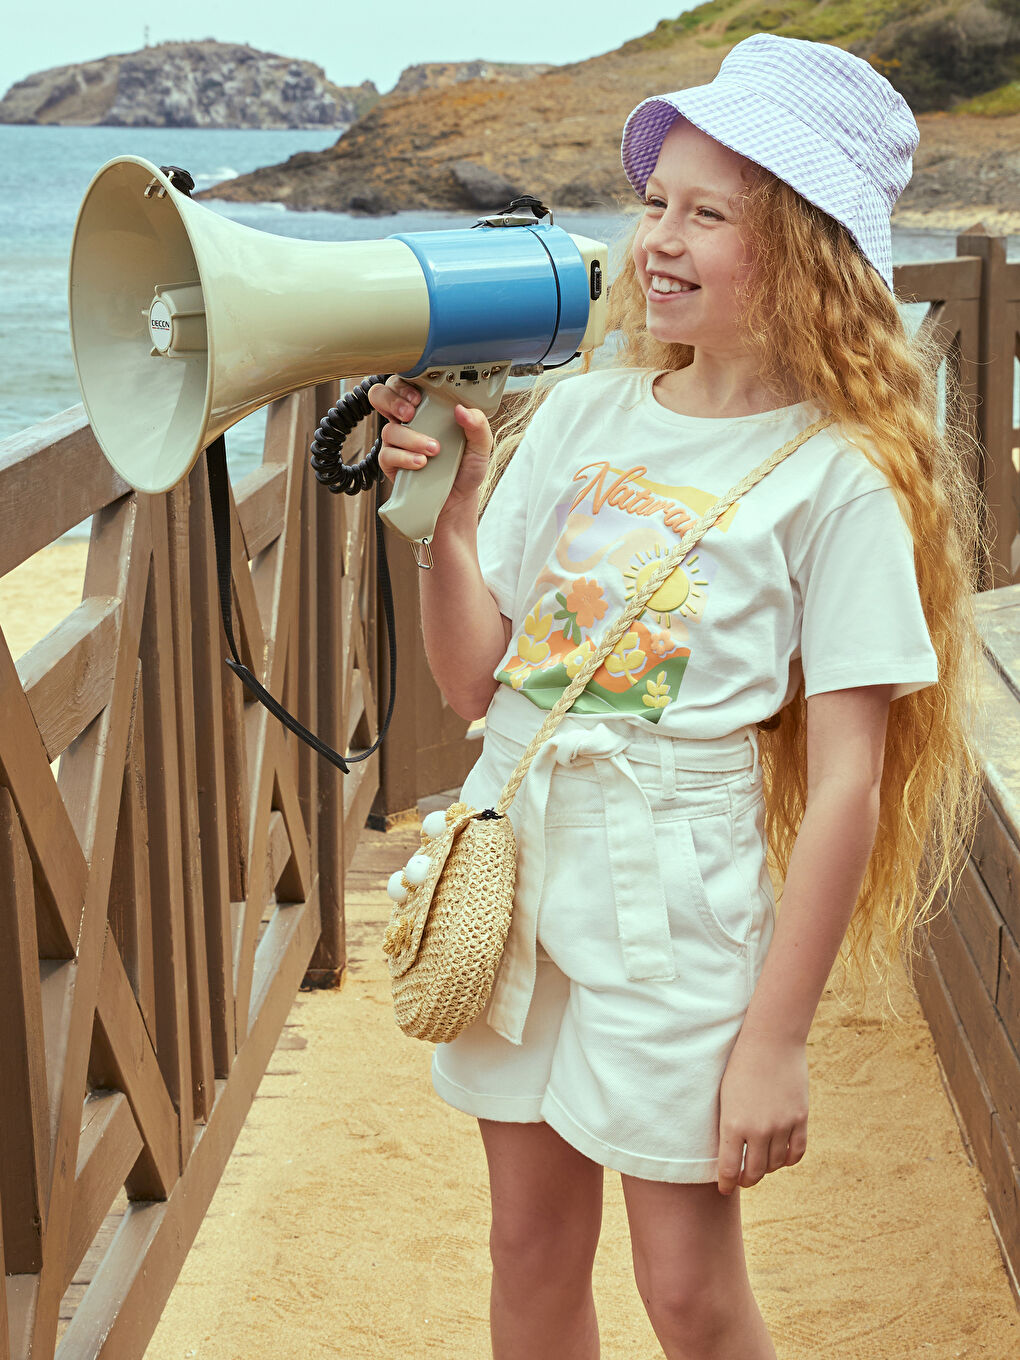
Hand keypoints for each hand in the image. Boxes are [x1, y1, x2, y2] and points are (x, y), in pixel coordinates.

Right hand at [366, 376, 493, 516]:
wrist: (458, 500)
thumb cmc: (466, 468)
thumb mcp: (481, 446)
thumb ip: (478, 425)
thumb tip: (461, 409)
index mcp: (428, 408)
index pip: (406, 383)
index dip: (404, 383)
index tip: (419, 396)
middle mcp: (409, 421)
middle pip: (381, 395)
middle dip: (393, 400)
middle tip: (412, 412)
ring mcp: (398, 442)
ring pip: (388, 428)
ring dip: (411, 438)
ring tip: (433, 450)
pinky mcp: (391, 462)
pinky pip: (387, 454)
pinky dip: (404, 457)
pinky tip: (421, 463)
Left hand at [716, 1031, 808, 1194]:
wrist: (770, 1041)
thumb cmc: (740, 1064)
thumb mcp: (725, 1096)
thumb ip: (729, 1125)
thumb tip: (730, 1152)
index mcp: (732, 1124)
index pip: (729, 1168)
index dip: (726, 1183)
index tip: (724, 1188)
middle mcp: (757, 1130)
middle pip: (753, 1172)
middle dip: (746, 1180)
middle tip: (742, 1179)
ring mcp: (781, 1126)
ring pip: (774, 1164)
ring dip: (766, 1168)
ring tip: (759, 1165)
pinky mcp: (800, 1119)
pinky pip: (796, 1153)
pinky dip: (787, 1160)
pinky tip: (780, 1158)